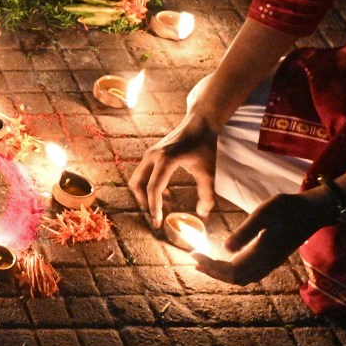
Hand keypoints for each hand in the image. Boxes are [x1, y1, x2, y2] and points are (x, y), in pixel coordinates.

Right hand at [130, 109, 220, 225]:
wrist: (199, 123)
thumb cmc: (204, 146)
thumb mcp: (208, 171)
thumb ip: (207, 194)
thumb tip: (203, 215)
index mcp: (165, 160)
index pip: (153, 188)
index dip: (154, 207)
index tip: (158, 222)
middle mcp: (152, 156)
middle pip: (138, 184)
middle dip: (145, 202)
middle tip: (156, 216)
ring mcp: (149, 154)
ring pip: (137, 179)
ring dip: (145, 194)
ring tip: (160, 206)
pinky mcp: (151, 154)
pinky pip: (143, 173)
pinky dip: (148, 186)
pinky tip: (165, 193)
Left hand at [195, 189, 334, 285]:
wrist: (313, 210)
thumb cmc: (288, 208)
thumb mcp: (264, 213)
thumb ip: (245, 232)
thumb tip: (225, 249)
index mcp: (263, 253)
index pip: (232, 271)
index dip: (211, 266)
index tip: (193, 253)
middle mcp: (267, 263)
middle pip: (236, 278)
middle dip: (213, 272)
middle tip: (194, 259)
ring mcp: (271, 262)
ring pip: (243, 278)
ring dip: (222, 273)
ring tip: (204, 263)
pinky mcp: (273, 258)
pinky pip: (250, 272)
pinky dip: (233, 270)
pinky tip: (225, 260)